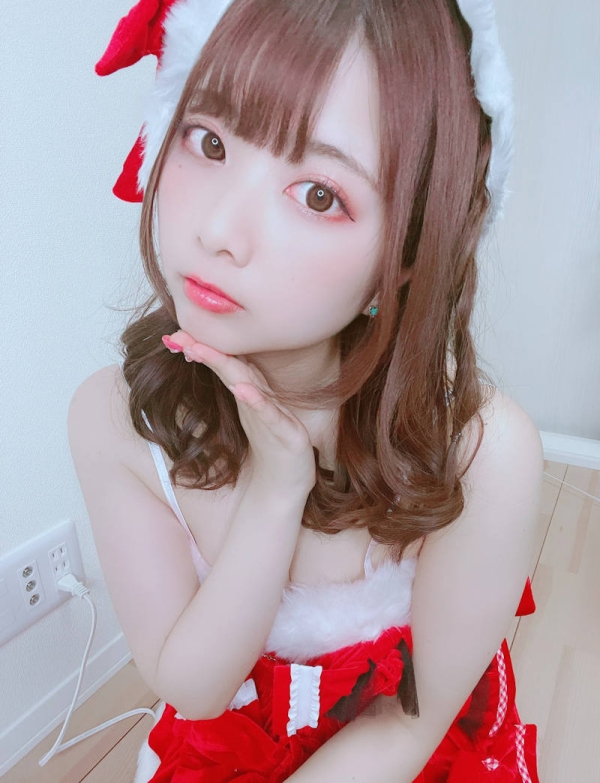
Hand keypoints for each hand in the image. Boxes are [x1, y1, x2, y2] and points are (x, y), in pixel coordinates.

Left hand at [162, 331, 316, 494]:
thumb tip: (217, 371)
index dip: (203, 350)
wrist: (289, 485)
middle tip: (181, 334)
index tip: (176, 336)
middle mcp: (262, 400)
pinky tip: (242, 390)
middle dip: (209, 350)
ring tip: (203, 351)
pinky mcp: (288, 435)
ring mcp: (275, 416)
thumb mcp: (248, 419)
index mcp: (250, 396)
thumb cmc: (270, 449)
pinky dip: (257, 402)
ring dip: (228, 367)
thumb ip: (237, 393)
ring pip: (250, 386)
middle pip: (233, 369)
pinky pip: (270, 417)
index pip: (224, 367)